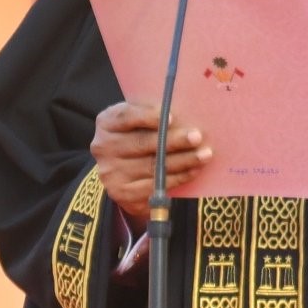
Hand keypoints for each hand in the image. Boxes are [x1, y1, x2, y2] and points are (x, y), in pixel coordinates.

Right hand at [91, 99, 210, 221]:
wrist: (123, 174)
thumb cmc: (136, 138)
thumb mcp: (136, 122)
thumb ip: (151, 115)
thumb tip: (184, 114)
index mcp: (106, 123)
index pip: (125, 116)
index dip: (148, 117)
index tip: (172, 118)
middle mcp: (103, 147)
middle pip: (142, 143)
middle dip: (173, 140)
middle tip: (196, 137)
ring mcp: (112, 172)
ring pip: (153, 166)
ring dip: (183, 160)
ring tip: (204, 155)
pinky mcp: (123, 193)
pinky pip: (156, 185)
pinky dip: (179, 177)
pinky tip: (194, 170)